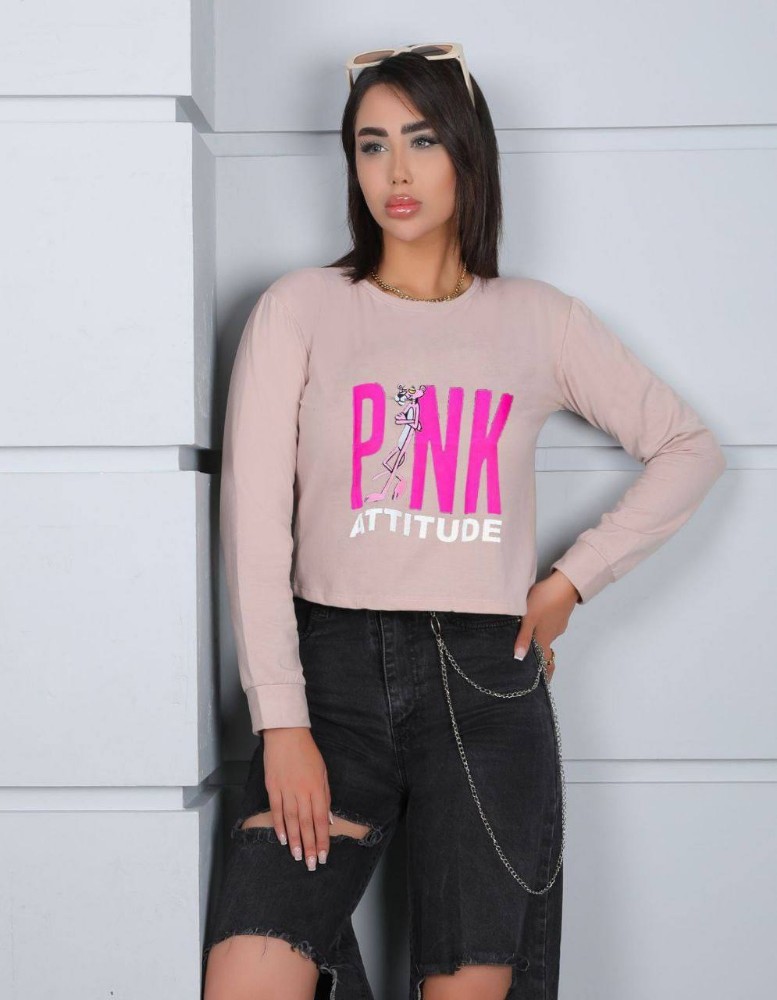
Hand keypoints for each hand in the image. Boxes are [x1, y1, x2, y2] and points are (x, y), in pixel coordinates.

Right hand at [262, 727, 331, 869]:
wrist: (286, 735)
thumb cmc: (307, 752)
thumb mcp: (322, 772)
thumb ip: (325, 797)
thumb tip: (327, 820)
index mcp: (317, 788)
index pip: (321, 819)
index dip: (322, 839)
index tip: (323, 855)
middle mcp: (302, 792)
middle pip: (307, 824)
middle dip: (309, 846)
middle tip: (310, 864)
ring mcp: (286, 790)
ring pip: (291, 820)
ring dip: (295, 840)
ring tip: (297, 857)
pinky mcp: (273, 787)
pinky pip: (276, 810)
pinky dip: (279, 825)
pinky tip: (283, 839)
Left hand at [513, 569, 580, 681]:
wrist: (565, 584)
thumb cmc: (544, 600)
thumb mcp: (528, 618)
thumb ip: (523, 637)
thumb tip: (518, 658)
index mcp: (544, 639)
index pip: (545, 664)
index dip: (543, 675)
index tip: (538, 684)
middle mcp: (552, 636)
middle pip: (544, 651)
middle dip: (536, 656)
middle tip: (525, 658)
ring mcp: (557, 626)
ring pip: (546, 636)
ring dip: (537, 638)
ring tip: (524, 635)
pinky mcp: (559, 616)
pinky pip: (549, 626)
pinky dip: (542, 627)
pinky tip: (535, 619)